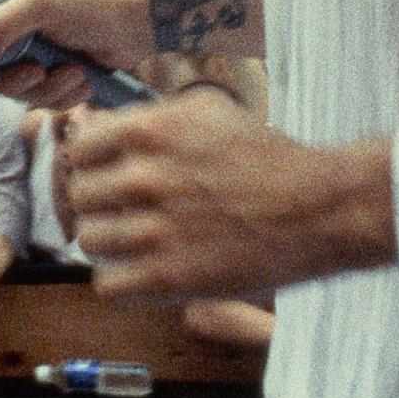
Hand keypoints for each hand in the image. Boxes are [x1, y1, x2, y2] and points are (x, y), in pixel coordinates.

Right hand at [0, 0, 154, 100]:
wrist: (141, 20)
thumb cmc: (94, 0)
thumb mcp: (42, 5)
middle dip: (8, 80)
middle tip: (38, 75)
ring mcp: (20, 42)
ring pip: (6, 87)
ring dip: (43, 90)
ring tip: (74, 72)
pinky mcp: (41, 65)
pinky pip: (33, 96)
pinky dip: (59, 95)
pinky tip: (82, 78)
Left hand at [64, 101, 393, 301]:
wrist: (318, 209)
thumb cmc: (266, 158)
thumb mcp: (206, 111)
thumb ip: (146, 119)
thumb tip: (91, 126)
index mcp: (150, 130)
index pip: (80, 148)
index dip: (94, 163)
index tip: (111, 174)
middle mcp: (145, 177)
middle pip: (80, 195)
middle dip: (103, 202)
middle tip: (132, 210)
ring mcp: (154, 229)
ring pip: (89, 240)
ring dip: (111, 243)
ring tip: (140, 242)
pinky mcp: (167, 278)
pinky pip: (108, 286)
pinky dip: (123, 283)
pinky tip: (146, 273)